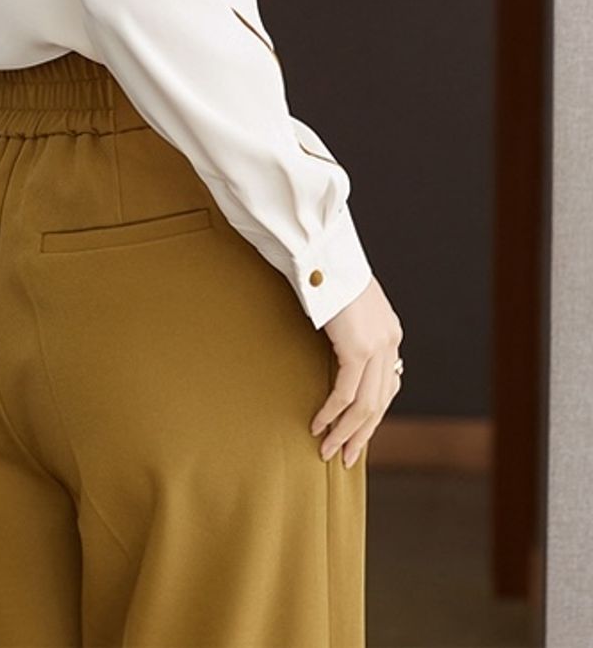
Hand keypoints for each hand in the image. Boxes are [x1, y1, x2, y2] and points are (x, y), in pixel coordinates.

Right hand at [309, 275, 402, 467]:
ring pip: (366, 406)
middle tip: (345, 456)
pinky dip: (332, 415)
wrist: (324, 252)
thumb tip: (336, 342)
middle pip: (380, 402)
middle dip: (362, 434)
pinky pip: (346, 394)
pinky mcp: (359, 349)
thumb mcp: (346, 303)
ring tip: (330, 451)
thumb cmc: (327, 270)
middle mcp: (390, 342)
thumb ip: (349, 327)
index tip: (357, 433)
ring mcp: (378, 347)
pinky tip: (319, 427)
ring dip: (346, 433)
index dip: (372, 414)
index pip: (386, 385)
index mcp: (389, 332)